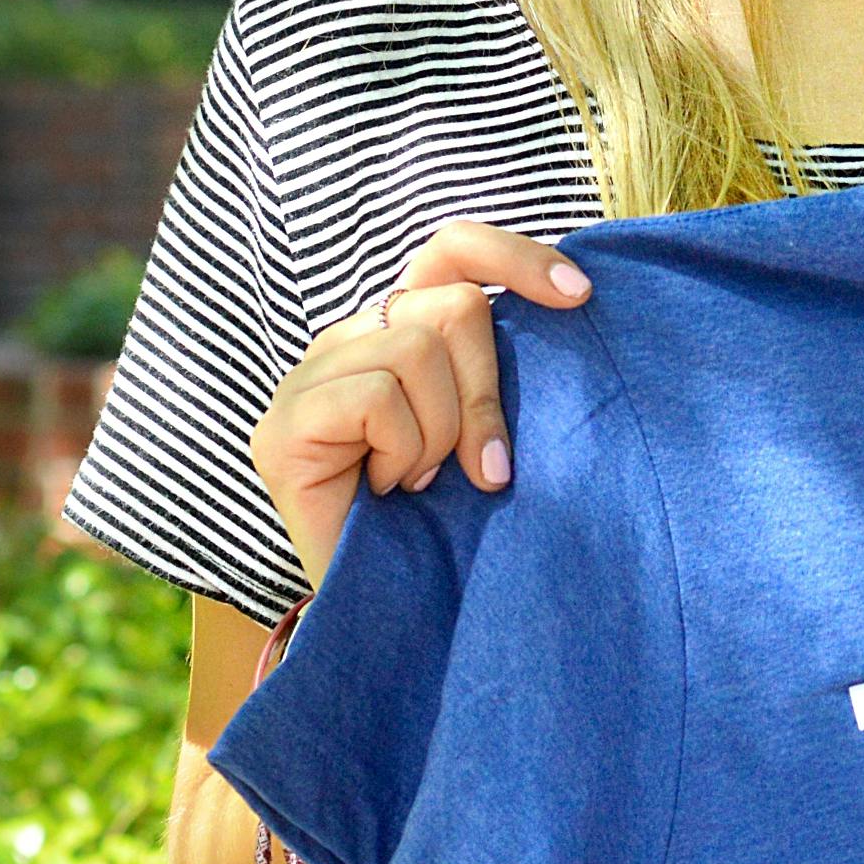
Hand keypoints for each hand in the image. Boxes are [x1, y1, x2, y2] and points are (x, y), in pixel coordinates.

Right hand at [246, 222, 590, 590]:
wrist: (390, 614)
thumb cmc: (446, 524)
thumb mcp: (487, 434)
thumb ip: (499, 373)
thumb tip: (569, 305)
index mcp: (398, 328)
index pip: (451, 248)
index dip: (515, 257)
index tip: (580, 295)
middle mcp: (349, 338)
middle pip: (453, 307)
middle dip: (487, 392)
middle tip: (485, 466)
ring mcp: (308, 377)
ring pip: (416, 350)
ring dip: (442, 435)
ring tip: (421, 483)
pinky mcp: (283, 424)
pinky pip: (377, 397)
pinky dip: (402, 451)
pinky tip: (389, 490)